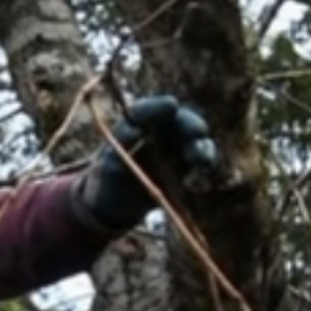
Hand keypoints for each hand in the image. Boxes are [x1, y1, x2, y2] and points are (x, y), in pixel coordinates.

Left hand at [77, 94, 216, 230]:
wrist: (116, 205)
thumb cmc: (106, 182)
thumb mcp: (105, 171)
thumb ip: (116, 153)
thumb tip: (134, 132)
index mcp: (131, 124)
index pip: (142, 111)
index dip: (157, 107)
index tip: (172, 105)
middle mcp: (154, 128)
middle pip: (175, 118)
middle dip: (188, 122)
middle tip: (197, 131)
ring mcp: (172, 142)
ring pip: (191, 134)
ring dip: (198, 142)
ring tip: (197, 155)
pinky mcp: (185, 160)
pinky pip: (200, 153)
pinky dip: (205, 155)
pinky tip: (205, 163)